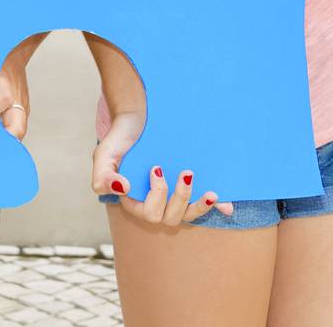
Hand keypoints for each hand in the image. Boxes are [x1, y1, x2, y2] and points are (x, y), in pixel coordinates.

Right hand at [90, 112, 231, 224]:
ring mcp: (173, 194)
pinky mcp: (189, 186)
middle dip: (181, 198)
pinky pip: (203, 202)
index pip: (149, 213)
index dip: (157, 196)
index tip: (156, 169)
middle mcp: (156, 201)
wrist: (141, 115)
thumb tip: (122, 189)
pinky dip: (217, 207)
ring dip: (200, 207)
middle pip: (171, 217)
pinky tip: (228, 206)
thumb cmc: (122, 136)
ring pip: (188, 214)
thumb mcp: (105, 153)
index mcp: (135, 199)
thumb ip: (103, 174)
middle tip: (186, 172)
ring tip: (211, 193)